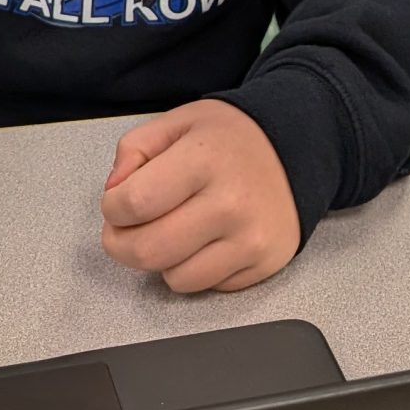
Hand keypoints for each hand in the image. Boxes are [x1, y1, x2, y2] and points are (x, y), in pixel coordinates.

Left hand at [99, 101, 300, 293]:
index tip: (117, 204)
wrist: (297, 149)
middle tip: (127, 228)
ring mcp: (250, 240)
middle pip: (147, 251)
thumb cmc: (232, 138)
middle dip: (122, 243)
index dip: (112, 208)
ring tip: (174, 230)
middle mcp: (230, 203)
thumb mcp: (178, 122)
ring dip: (162, 260)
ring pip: (174, 279)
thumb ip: (134, 150)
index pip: (133, 203)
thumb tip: (113, 193)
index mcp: (204, 160)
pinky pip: (206, 287)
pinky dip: (194, 269)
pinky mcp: (263, 265)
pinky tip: (204, 240)